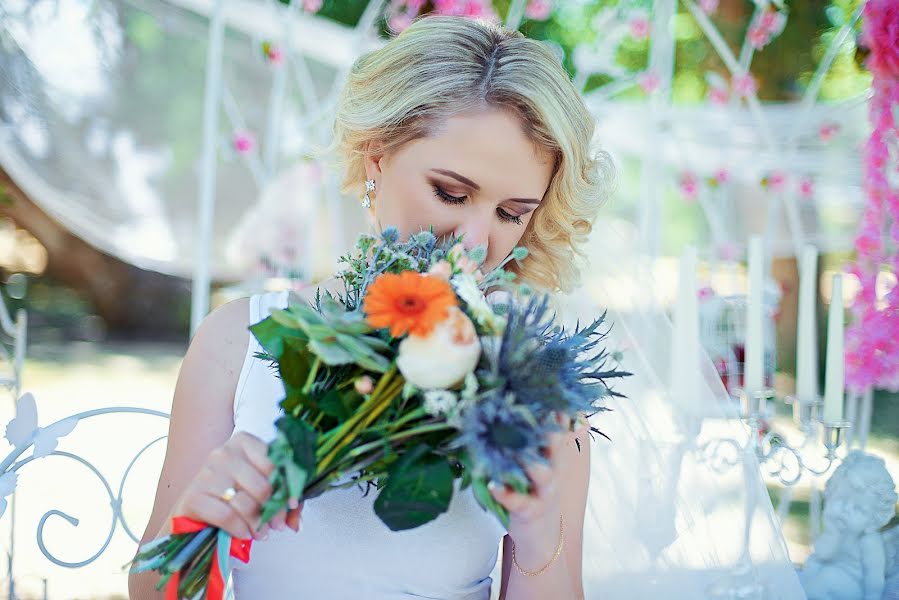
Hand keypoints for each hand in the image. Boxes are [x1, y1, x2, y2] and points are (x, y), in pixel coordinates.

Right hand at [172, 431, 303, 539]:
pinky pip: (226, 516)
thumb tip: (296, 522)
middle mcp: (224, 453)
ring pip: (245, 503)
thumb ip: (283, 498)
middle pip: (262, 486)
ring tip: (259, 532)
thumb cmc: (234, 494)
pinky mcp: (193, 496)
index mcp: (244, 443)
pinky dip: (239, 529)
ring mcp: (206, 473)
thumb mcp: (261, 489)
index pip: (274, 464)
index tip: (290, 504)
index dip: (287, 487)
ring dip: (257, 524)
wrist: (196, 509)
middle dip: (272, 511)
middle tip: (274, 524)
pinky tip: (243, 533)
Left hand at [489, 412, 587, 536]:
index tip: (547, 384)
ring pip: (542, 472)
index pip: (556, 425)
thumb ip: (533, 437)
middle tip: (539, 407)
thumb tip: (519, 404)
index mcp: (551, 454)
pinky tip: (494, 486)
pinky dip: (506, 493)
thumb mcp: (538, 463)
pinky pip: (518, 501)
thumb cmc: (533, 492)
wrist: (542, 537)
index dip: (554, 405)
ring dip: (530, 459)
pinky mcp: (530, 510)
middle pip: (555, 444)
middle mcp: (551, 469)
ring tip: (515, 447)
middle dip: (549, 426)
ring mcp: (543, 491)